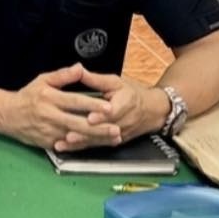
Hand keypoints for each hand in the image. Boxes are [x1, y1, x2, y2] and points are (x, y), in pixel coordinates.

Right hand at [0, 63, 123, 151]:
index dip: (92, 105)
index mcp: (50, 98)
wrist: (7, 115)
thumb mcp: (42, 80)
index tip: (110, 107)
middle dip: (99, 128)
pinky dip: (84, 146)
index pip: (75, 102)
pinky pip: (68, 146)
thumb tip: (79, 67)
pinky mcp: (48, 143)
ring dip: (95, 139)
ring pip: (76, 137)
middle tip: (117, 129)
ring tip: (113, 139)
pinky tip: (99, 146)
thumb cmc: (28, 96)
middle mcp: (50, 116)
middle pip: (78, 123)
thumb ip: (63, 75)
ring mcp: (49, 131)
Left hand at [52, 68, 166, 152]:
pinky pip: (99, 145)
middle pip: (106, 129)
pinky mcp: (116, 141)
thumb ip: (95, 79)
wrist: (152, 110)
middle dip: (88, 133)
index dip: (102, 116)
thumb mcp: (115, 82)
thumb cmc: (131, 93)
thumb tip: (78, 69)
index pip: (114, 111)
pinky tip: (69, 148)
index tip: (90, 118)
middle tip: (70, 135)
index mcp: (127, 101)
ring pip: (101, 139)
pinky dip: (84, 147)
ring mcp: (121, 133)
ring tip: (66, 143)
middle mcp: (125, 120)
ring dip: (83, 142)